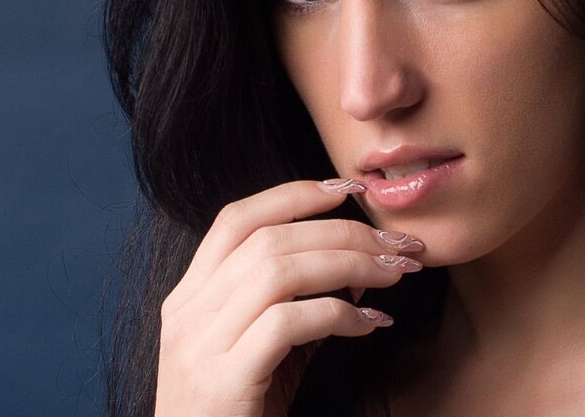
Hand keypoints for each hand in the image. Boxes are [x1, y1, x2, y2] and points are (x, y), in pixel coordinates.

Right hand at [154, 179, 424, 416]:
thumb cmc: (239, 413)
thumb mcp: (262, 350)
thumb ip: (294, 305)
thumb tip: (353, 263)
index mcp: (190, 296)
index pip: (236, 219)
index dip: (294, 194)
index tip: (348, 190)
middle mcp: (186, 312)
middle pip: (269, 240)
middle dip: (342, 232)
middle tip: (397, 243)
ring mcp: (199, 345)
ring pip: (279, 271)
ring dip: (349, 264)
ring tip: (393, 273)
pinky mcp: (223, 380)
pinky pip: (289, 323)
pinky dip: (339, 314)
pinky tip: (372, 323)